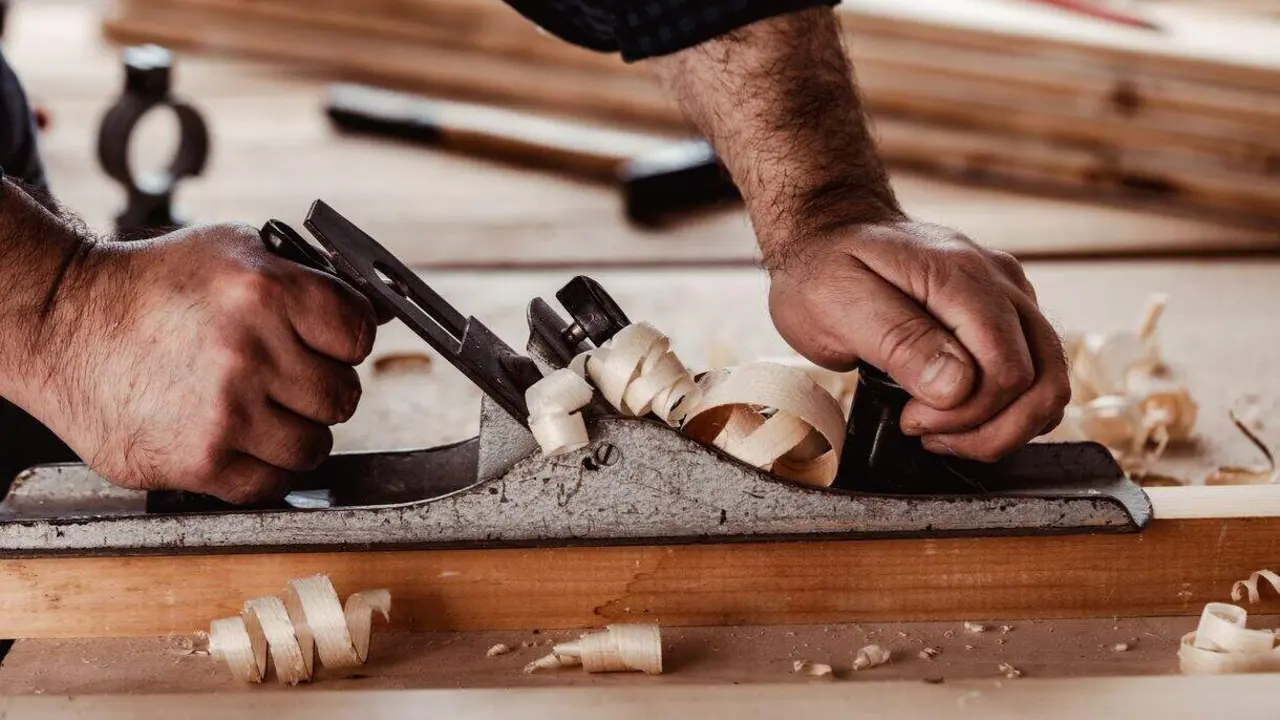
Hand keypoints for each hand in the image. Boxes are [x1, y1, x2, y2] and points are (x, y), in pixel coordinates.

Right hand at [44, 223, 375, 502]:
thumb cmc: (153, 285)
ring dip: (296, 432)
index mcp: (268, 293)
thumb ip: (310, 275)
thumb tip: (380, 309)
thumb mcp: (236, 250)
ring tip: (260, 409)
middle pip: (343, 396)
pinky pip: (272, 484)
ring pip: (315, 446)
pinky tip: (239, 439)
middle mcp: (252, 354)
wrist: (65, 324)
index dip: (346, 340)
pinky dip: (265, 468)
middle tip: (286, 378)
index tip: (328, 343)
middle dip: (320, 388)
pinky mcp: (201, 461)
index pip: (360, 334)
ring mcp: (227, 413)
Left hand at [767, 220, 1069, 461]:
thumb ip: (900, 341)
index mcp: (961, 276)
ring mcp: (1011, 295)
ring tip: (943, 431)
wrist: (829, 232)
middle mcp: (1001, 282)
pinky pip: (1034, 374)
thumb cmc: (824, 268)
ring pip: (1048, 383)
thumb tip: (957, 387)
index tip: (911, 419)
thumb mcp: (838, 303)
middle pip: (1041, 382)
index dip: (965, 413)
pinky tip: (957, 413)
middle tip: (925, 431)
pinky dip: (1005, 409)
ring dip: (1002, 427)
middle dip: (986, 429)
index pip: (1006, 370)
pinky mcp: (1009, 312)